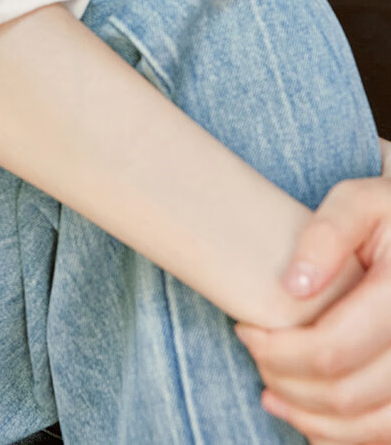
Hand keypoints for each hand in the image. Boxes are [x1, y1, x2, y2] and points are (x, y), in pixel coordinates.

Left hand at [234, 137, 390, 444]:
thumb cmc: (388, 216)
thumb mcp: (362, 201)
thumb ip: (329, 233)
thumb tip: (294, 286)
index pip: (331, 349)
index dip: (278, 350)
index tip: (246, 329)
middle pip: (344, 393)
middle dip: (284, 380)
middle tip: (255, 353)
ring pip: (365, 425)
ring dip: (308, 415)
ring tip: (271, 389)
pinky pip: (384, 434)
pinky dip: (341, 435)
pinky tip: (309, 417)